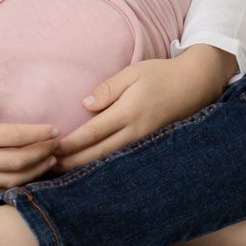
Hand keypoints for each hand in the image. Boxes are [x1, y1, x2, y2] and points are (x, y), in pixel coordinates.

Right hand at [0, 83, 60, 192]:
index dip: (37, 134)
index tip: (55, 129)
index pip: (12, 137)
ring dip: (36, 170)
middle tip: (58, 143)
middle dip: (42, 152)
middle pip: (17, 161)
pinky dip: (21, 183)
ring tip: (52, 158)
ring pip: (12, 179)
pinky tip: (35, 172)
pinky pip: (1, 188)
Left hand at [48, 48, 228, 172]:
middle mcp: (137, 132)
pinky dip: (105, 166)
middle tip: (48, 167)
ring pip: (111, 161)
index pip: (93, 133)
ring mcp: (145, 143)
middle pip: (98, 154)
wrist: (197, 85)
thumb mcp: (133, 72)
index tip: (51, 149)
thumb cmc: (162, 74)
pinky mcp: (151, 147)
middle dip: (73, 162)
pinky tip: (91, 170)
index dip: (70, 144)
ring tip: (64, 173)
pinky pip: (124, 160)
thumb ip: (108, 89)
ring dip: (86, 168)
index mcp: (129, 112)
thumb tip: (85, 105)